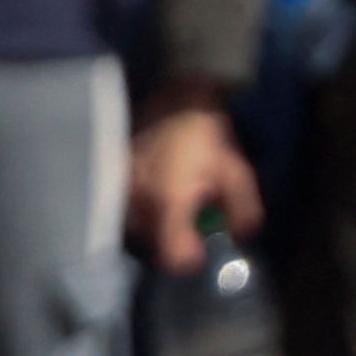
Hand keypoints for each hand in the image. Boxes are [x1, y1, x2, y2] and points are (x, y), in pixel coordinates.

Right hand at [128, 89, 262, 270]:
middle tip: (189, 223)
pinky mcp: (113, 174)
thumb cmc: (208, 136)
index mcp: (171, 199)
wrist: (177, 98)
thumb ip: (241, 211)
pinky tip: (154, 193)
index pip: (170, 254)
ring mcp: (122, 185)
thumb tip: (237, 237)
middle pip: (151, 243)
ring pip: (135, 225)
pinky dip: (139, 208)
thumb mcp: (237, 173)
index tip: (198, 248)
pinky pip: (123, 206)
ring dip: (153, 225)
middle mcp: (140, 197)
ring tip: (171, 207)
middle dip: (171, 239)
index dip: (187, 258)